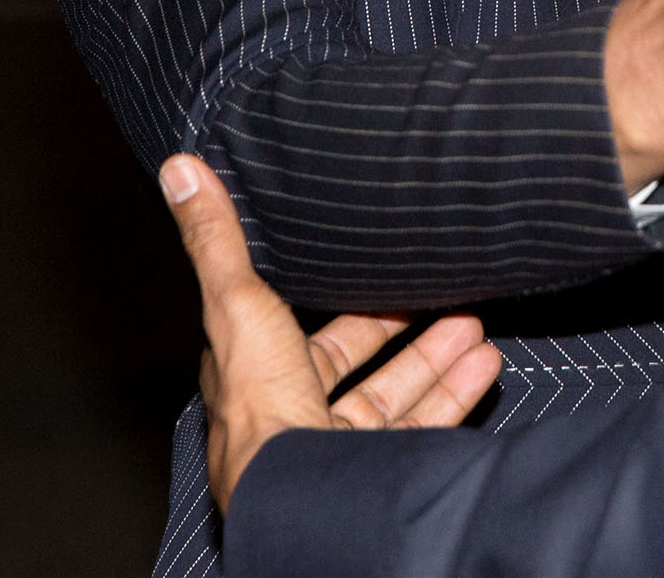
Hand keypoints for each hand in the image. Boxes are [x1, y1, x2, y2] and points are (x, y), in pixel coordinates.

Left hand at [159, 154, 502, 512]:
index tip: (369, 264)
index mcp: (252, 371)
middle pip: (350, 361)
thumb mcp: (238, 302)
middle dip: (397, 326)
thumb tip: (181, 170)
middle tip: (438, 292)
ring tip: (472, 323)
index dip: (331, 297)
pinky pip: (421, 430)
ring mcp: (335, 444)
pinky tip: (482, 366)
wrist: (302, 493)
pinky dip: (453, 395)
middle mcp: (291, 410)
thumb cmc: (260, 406)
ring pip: (392, 394)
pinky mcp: (375, 468)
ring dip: (433, 357)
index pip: (292, 325)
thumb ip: (218, 241)